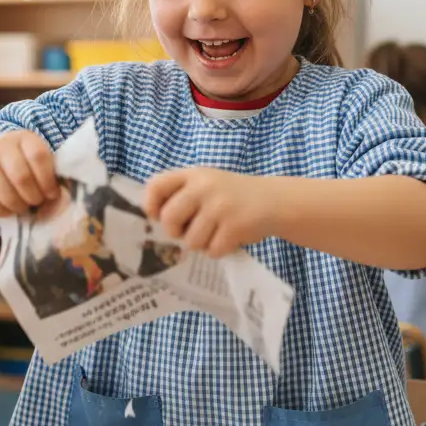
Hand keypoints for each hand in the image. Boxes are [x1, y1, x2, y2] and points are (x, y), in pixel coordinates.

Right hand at [0, 130, 59, 216]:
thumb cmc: (23, 163)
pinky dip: (7, 213)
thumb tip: (66, 198)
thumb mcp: (36, 160)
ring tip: (27, 206)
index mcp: (24, 138)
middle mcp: (2, 146)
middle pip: (21, 177)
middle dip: (35, 197)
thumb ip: (52, 174)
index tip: (53, 194)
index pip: (38, 156)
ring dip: (21, 207)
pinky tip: (12, 208)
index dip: (48, 180)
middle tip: (39, 202)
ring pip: (7, 195)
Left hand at [142, 168, 271, 257]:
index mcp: (193, 175)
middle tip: (189, 231)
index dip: (151, 204)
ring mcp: (220, 206)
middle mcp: (204, 187)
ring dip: (202, 244)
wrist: (274, 200)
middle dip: (176, 232)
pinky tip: (229, 238)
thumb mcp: (207, 184)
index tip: (157, 216)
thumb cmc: (232, 196)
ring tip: (216, 232)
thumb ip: (182, 195)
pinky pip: (212, 250)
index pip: (156, 185)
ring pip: (191, 241)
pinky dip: (219, 250)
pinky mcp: (235, 226)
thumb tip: (154, 219)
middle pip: (169, 219)